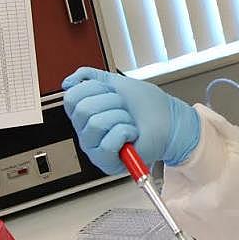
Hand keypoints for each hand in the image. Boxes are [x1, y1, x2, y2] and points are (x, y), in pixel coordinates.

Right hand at [62, 67, 199, 173]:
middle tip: (124, 108)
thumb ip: (92, 78)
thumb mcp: (118, 84)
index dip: (95, 88)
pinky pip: (107, 143)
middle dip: (111, 102)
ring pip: (96, 124)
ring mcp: (94, 147)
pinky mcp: (107, 161)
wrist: (169, 121)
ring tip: (130, 123)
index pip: (72, 97)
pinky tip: (131, 135)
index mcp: (86, 113)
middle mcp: (86, 131)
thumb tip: (69, 81)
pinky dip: (125, 133)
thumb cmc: (148, 107)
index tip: (112, 92)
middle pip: (82, 109)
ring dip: (121, 118)